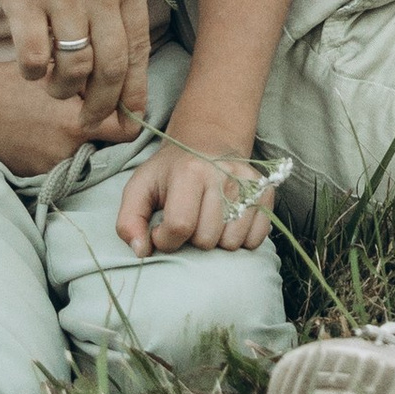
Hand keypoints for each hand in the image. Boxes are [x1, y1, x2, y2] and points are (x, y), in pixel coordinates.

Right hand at [0, 0, 150, 121]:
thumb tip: (119, 43)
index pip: (139, 49)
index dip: (133, 91)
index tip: (125, 115)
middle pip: (112, 69)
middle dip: (102, 106)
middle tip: (88, 120)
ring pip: (73, 69)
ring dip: (63, 90)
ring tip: (54, 88)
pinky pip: (34, 56)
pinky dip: (33, 72)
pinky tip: (29, 66)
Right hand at [0, 59, 149, 177]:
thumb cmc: (13, 79)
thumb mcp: (55, 69)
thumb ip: (90, 78)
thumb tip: (121, 77)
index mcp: (76, 122)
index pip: (126, 132)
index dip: (129, 120)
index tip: (125, 110)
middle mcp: (67, 151)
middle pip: (105, 146)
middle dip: (102, 131)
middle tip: (91, 112)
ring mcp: (49, 167)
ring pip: (82, 156)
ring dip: (79, 142)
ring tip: (59, 121)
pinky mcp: (34, 175)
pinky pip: (59, 165)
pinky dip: (58, 152)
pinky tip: (42, 133)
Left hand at [117, 136, 275, 256]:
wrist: (207, 142)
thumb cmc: (170, 172)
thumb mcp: (140, 187)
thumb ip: (129, 221)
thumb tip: (142, 251)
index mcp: (189, 172)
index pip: (180, 226)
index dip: (166, 239)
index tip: (162, 231)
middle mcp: (223, 175)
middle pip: (207, 239)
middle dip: (192, 240)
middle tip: (188, 221)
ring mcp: (248, 183)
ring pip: (232, 243)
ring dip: (216, 241)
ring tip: (207, 222)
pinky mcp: (266, 191)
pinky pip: (257, 238)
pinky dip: (241, 240)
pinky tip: (228, 224)